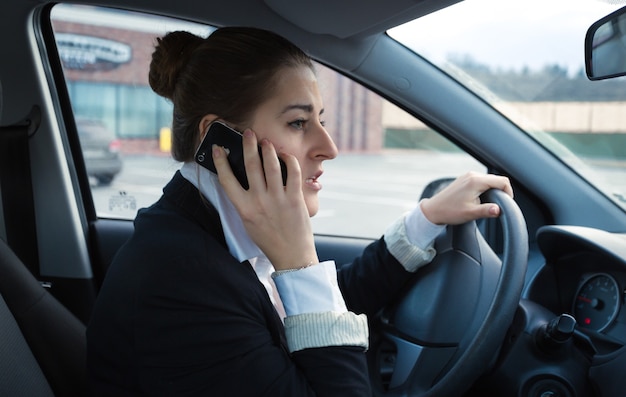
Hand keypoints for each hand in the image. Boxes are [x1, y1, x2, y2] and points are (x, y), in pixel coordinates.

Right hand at [212, 129, 317, 270]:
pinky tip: (285, 155)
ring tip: (266, 141)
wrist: (292, 255)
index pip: (227, 180)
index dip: (220, 161)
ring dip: (268, 149)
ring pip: (271, 165)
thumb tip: (243, 178)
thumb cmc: (269, 238)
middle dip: (248, 145)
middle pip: (250, 166)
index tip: (217, 148)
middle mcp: (259, 202)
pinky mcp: (295, 199)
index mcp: (244, 209)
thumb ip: (245, 201)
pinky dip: (288, 160)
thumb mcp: (249, 221)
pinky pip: (292, 172)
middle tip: (247, 132)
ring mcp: (278, 199)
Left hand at [420, 172, 512, 224]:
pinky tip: (482, 200)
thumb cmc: (450, 212)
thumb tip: (499, 210)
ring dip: (494, 190)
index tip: (507, 204)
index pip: (502, 181)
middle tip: (500, 206)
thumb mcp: (471, 213)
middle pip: (497, 179)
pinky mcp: (465, 179)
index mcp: (476, 181)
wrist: (433, 210)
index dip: (509, 193)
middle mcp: (472, 175)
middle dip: (502, 191)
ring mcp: (468, 176)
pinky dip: (486, 188)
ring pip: (489, 180)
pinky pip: (482, 181)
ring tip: (491, 204)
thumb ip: (487, 211)